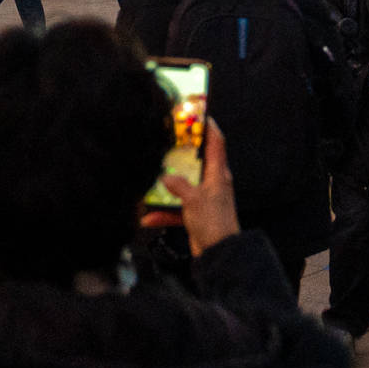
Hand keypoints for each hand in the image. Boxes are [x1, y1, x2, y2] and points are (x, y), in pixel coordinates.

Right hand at [159, 122, 240, 257]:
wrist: (219, 254)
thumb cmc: (213, 222)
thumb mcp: (193, 200)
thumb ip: (178, 185)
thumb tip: (166, 176)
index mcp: (218, 174)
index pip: (216, 143)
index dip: (209, 127)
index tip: (199, 113)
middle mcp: (213, 183)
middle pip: (197, 162)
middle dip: (182, 153)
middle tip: (167, 141)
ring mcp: (205, 199)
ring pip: (184, 186)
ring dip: (168, 187)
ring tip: (151, 179)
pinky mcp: (196, 215)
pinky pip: (178, 209)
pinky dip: (164, 212)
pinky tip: (148, 216)